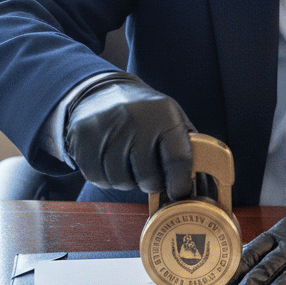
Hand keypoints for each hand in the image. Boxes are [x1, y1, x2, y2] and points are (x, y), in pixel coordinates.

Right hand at [64, 73, 193, 200]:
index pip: (178, 159)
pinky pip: (99, 178)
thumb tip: (203, 180)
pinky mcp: (83, 140)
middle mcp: (135, 120)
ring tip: (129, 164)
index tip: (179, 193)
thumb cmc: (143, 111)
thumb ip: (186, 144)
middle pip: (148, 177)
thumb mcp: (170, 116)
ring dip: (128, 181)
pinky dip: (106, 178)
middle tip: (150, 175)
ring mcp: (107, 130)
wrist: (99, 92)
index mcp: (163, 114)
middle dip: (152, 183)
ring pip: (121, 181)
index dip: (180, 183)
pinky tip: (110, 162)